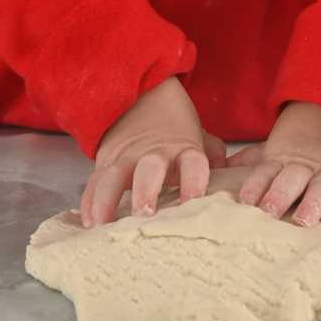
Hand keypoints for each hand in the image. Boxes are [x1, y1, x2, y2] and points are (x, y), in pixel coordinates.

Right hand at [81, 78, 224, 227]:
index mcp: (183, 148)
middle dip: (145, 192)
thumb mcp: (198, 136)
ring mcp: (126, 157)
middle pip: (150, 170)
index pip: (193, 163)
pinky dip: (90, 202)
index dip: (194, 182)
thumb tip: (231, 176)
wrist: (141, 94)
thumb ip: (214, 155)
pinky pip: (95, 182)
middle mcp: (154, 153)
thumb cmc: (174, 126)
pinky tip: (89, 223)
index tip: (192, 203)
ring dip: (108, 201)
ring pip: (114, 176)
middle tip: (144, 214)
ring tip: (104, 225)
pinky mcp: (105, 161)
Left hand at [228, 101, 320, 226]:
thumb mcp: (274, 147)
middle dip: (279, 196)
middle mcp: (305, 166)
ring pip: (320, 188)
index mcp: (282, 159)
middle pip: (290, 181)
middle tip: (269, 212)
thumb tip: (219, 170)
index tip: (245, 201)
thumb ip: (250, 160)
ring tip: (302, 220)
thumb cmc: (302, 139)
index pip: (265, 173)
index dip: (255, 186)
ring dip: (311, 204)